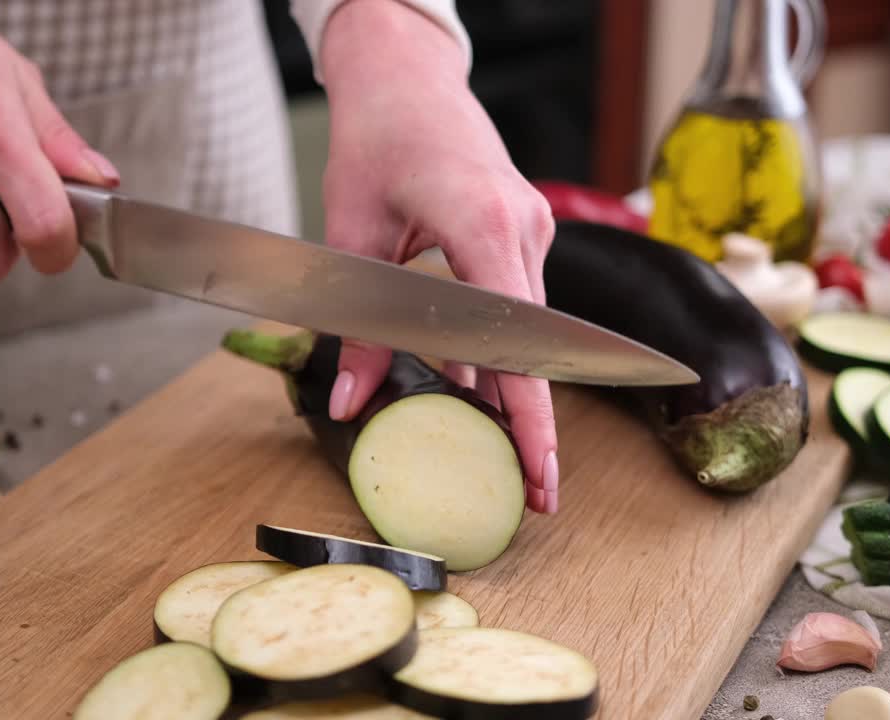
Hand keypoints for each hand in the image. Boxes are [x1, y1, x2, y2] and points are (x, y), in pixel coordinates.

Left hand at [318, 0, 559, 512]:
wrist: (404, 75)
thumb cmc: (374, 140)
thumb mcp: (350, 237)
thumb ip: (355, 326)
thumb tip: (348, 403)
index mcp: (480, 221)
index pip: (517, 335)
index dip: (531, 408)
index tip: (541, 466)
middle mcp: (522, 225)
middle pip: (534, 343)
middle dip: (536, 420)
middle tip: (538, 490)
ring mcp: (531, 225)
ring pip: (527, 326)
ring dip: (514, 385)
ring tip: (511, 457)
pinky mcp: (524, 227)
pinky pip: (517, 302)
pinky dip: (499, 346)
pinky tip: (480, 393)